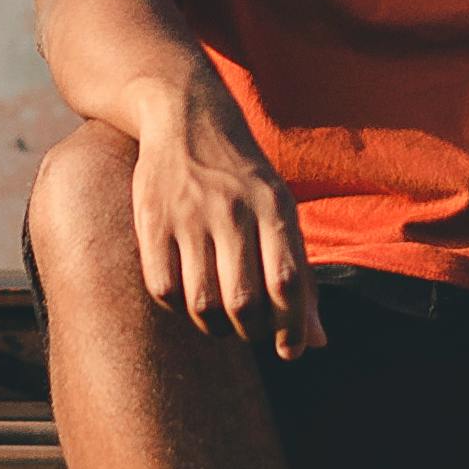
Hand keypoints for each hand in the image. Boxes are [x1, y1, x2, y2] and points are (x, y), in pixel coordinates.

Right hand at [131, 94, 326, 357]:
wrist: (186, 116)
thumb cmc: (244, 177)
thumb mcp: (281, 210)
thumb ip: (299, 276)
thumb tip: (316, 343)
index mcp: (274, 207)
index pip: (287, 283)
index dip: (291, 328)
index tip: (290, 351)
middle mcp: (232, 210)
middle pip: (244, 302)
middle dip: (251, 332)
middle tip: (251, 331)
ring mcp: (189, 215)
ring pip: (202, 304)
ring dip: (215, 327)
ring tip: (220, 321)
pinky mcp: (152, 220)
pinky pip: (163, 288)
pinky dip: (178, 307)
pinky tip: (188, 297)